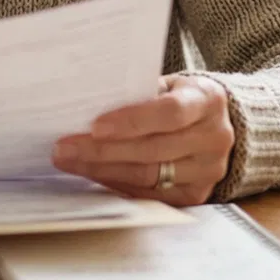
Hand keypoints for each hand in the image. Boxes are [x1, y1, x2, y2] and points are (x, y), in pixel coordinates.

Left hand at [51, 74, 234, 206]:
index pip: (169, 113)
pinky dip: (117, 184)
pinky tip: (92, 174)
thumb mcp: (166, 84)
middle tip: (64, 148)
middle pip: (153, 149)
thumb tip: (84, 102)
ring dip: (102, 170)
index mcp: (207, 100)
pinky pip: (150, 194)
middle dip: (103, 150)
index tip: (94, 126)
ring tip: (69, 161)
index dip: (131, 121)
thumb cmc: (177, 97)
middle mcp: (214, 138)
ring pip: (148, 175)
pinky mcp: (196, 194)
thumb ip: (137, 92)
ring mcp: (208, 170)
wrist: (213, 123)